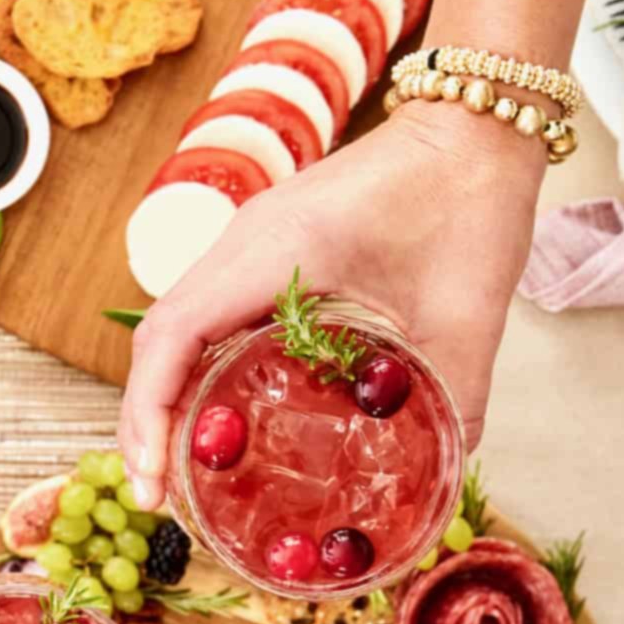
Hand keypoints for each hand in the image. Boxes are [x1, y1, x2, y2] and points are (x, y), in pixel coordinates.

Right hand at [119, 103, 542, 505]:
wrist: (478, 127)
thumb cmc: (472, 203)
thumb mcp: (469, 320)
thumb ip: (454, 407)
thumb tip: (435, 487)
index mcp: (277, 249)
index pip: (174, 332)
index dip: (150, 412)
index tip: (155, 479)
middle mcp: (243, 242)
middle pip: (158, 337)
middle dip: (145, 420)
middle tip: (159, 496)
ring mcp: (248, 243)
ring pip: (175, 326)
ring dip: (164, 396)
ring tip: (175, 469)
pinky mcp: (266, 249)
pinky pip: (207, 314)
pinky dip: (194, 369)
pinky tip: (218, 418)